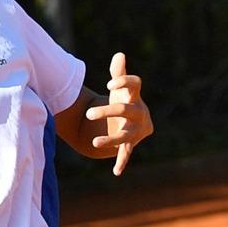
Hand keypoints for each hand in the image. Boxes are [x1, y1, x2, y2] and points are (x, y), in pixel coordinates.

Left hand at [85, 51, 152, 175]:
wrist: (131, 122)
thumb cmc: (123, 99)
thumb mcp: (120, 87)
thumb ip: (118, 72)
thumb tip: (120, 54)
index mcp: (135, 96)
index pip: (135, 84)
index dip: (124, 83)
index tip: (109, 85)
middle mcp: (139, 113)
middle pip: (125, 110)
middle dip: (108, 111)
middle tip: (88, 113)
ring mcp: (135, 130)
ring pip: (124, 136)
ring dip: (110, 139)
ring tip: (94, 142)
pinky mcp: (130, 143)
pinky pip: (126, 153)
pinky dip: (121, 161)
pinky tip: (116, 171)